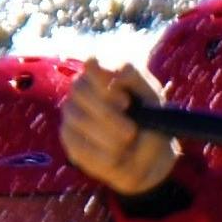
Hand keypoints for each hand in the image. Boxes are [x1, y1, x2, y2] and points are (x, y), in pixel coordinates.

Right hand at [56, 60, 179, 197]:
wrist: (149, 156)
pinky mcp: (68, 137)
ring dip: (108, 137)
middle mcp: (82, 89)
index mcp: (104, 73)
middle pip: (80, 89)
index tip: (124, 101)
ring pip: (79, 118)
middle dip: (108, 114)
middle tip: (131, 132)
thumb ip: (137, 81)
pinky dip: (101, 154)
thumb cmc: (150, 122)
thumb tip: (119, 71)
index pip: (93, 64)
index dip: (103, 79)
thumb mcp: (152, 99)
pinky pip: (77, 144)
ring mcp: (71, 112)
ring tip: (128, 145)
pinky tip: (117, 157)